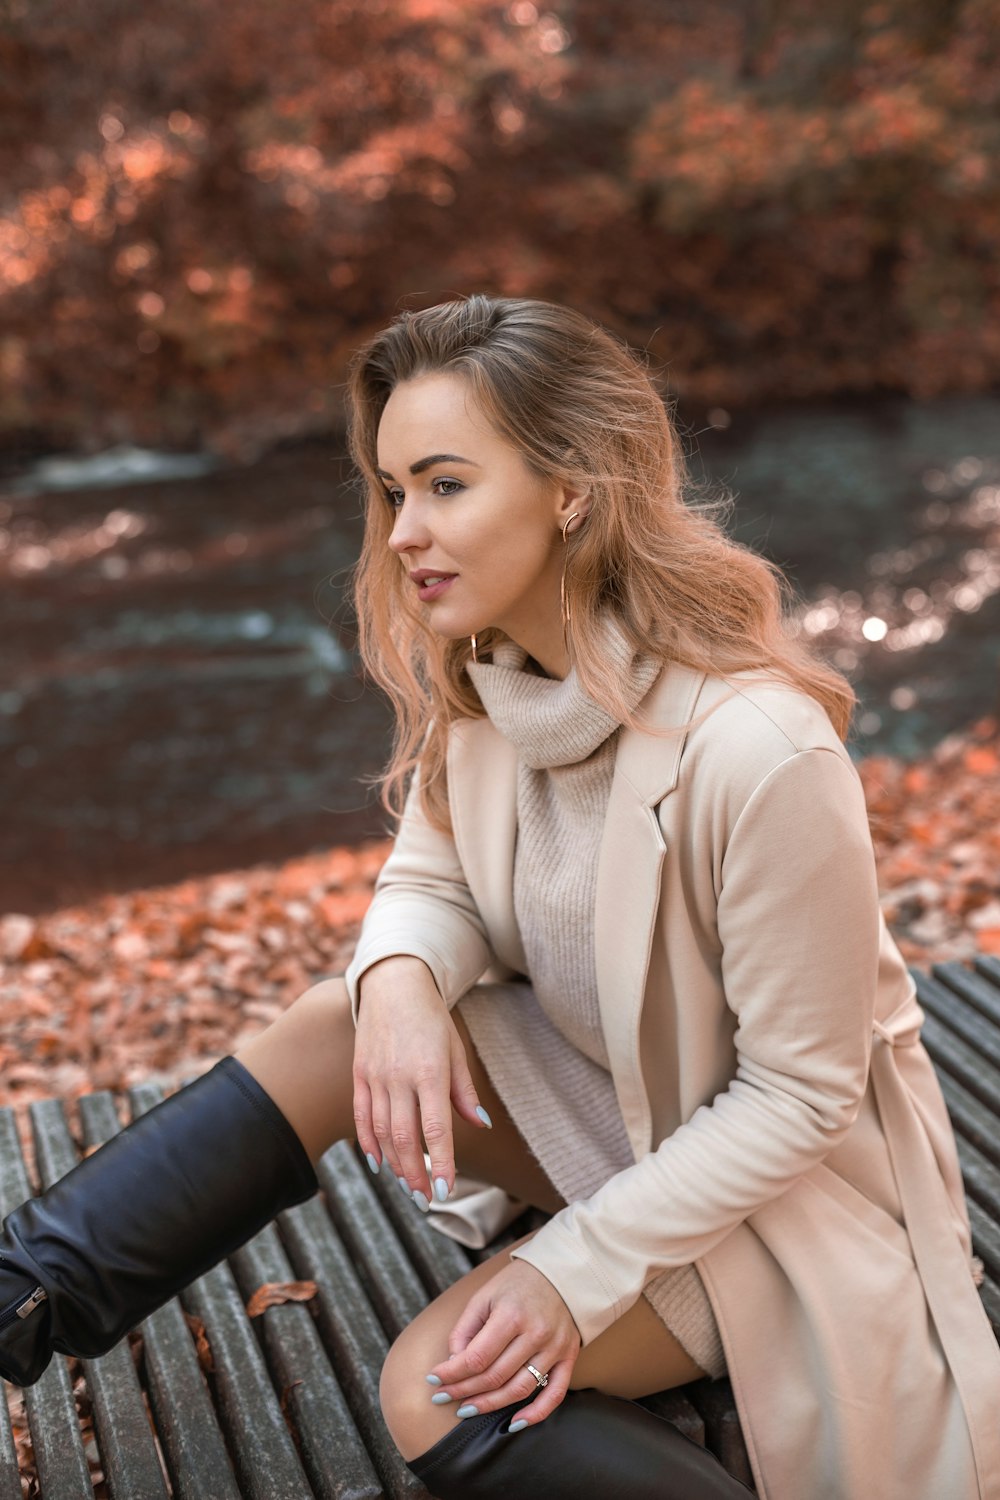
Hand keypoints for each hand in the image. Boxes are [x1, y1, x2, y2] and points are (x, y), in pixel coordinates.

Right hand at [353, 956, 489, 1202]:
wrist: (393, 984)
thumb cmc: (431, 1017)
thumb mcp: (455, 1049)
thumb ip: (464, 1091)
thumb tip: (480, 1125)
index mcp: (430, 1071)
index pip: (436, 1128)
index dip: (441, 1163)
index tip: (446, 1190)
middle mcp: (399, 1076)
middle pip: (405, 1138)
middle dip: (416, 1173)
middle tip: (426, 1198)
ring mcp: (375, 1076)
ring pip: (382, 1132)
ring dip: (395, 1164)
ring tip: (408, 1185)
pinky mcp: (359, 1073)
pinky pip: (361, 1115)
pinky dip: (367, 1143)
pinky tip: (377, 1163)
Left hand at [426, 1260, 580, 1428]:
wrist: (561, 1272)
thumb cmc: (517, 1283)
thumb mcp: (484, 1296)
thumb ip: (466, 1329)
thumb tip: (454, 1365)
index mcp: (512, 1314)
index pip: (477, 1357)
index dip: (451, 1373)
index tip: (433, 1380)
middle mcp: (536, 1333)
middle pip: (495, 1376)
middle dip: (463, 1391)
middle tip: (443, 1397)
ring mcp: (554, 1348)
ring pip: (519, 1389)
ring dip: (490, 1405)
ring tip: (467, 1408)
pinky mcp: (568, 1357)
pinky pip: (554, 1395)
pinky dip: (535, 1414)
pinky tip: (512, 1423)